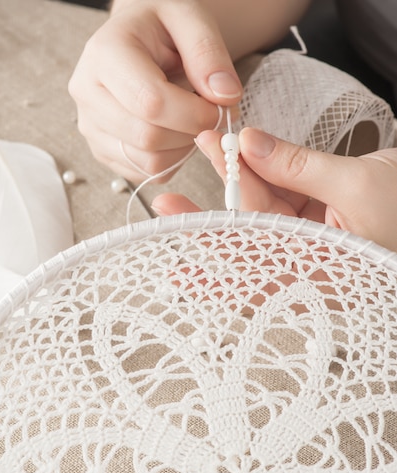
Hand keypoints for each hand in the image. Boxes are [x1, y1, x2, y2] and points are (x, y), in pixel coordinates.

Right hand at [68, 0, 241, 182]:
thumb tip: (225, 96)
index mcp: (104, 54)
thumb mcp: (190, 18)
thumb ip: (208, 53)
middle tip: (213, 114)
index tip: (223, 106)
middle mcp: (88, 93)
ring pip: (148, 162)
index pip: (151, 103)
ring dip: (184, 148)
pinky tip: (176, 131)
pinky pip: (147, 173)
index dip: (195, 114)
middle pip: (148, 138)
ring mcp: (91, 127)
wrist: (137, 39)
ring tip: (192, 118)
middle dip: (192, 132)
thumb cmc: (162, 26)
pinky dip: (172, 159)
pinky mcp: (102, 151)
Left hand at [152, 127, 396, 251]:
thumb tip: (250, 145)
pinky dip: (260, 174)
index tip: (177, 244)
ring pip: (258, 213)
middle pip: (245, 244)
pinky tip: (239, 155)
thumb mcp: (355, 186)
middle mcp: (305, 264)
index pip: (251, 268)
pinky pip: (277, 197)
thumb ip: (298, 167)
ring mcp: (306, 240)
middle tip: (169, 201)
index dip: (211, 253)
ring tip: (208, 147)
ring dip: (234, 180)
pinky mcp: (311, 218)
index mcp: (316, 275)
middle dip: (209, 216)